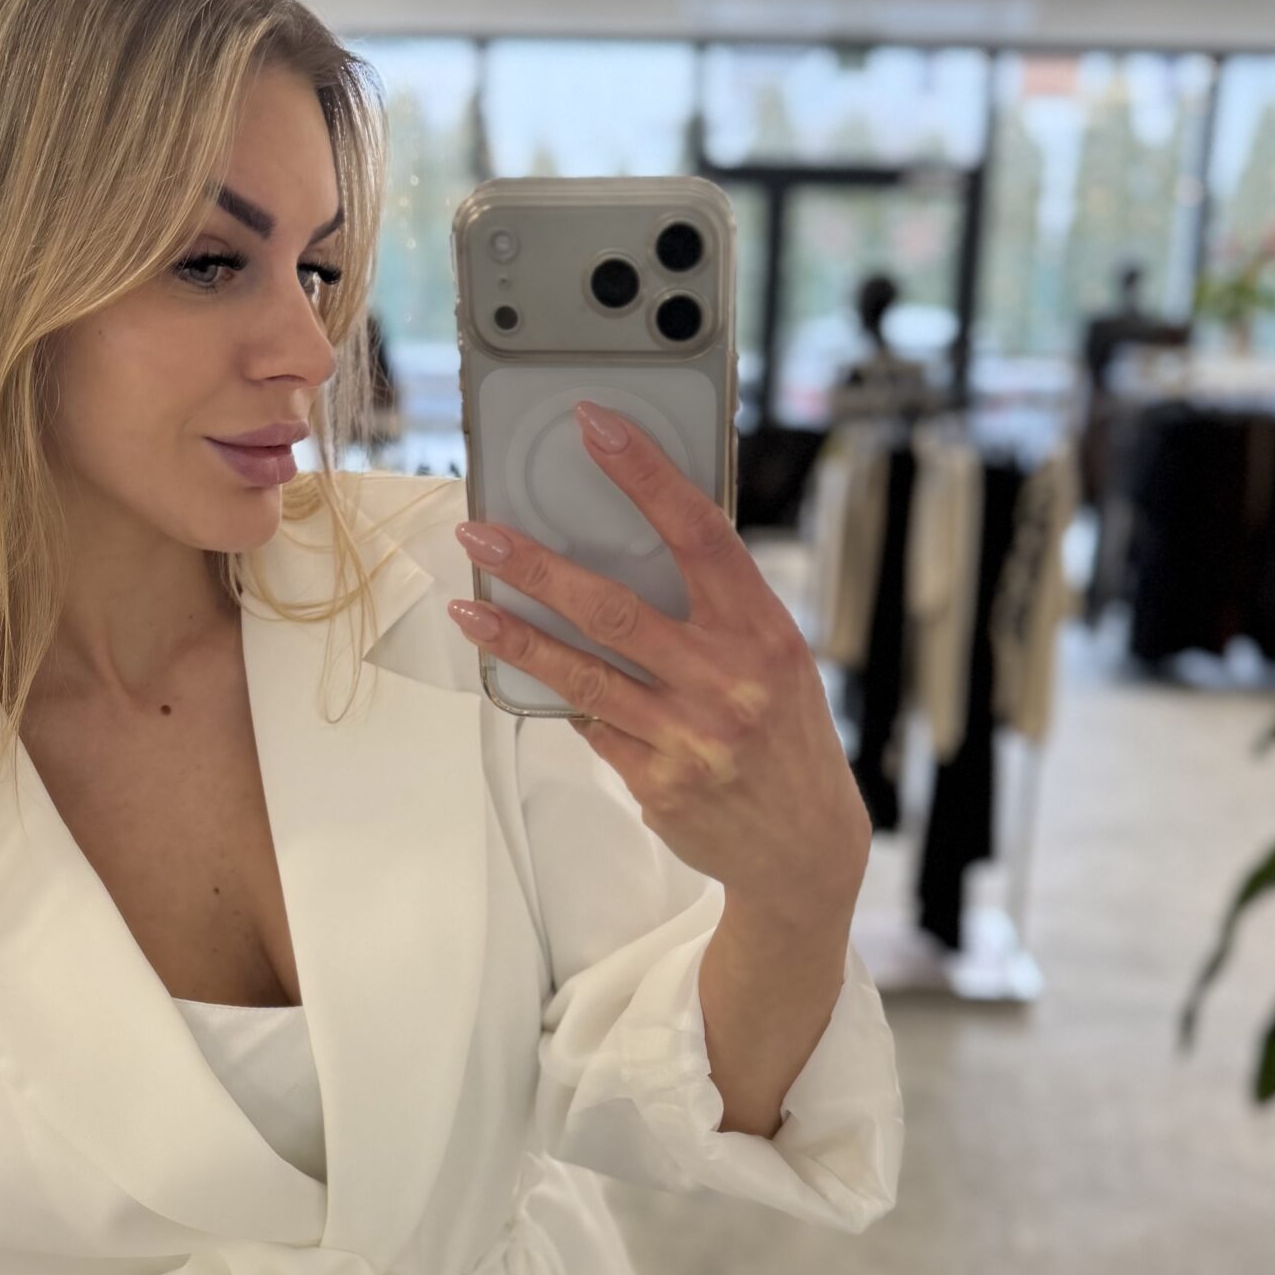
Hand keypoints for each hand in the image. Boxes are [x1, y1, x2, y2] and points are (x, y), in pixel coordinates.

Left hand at [451, 398, 870, 926]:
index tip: (597, 428)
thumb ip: (718, 612)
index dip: (645, 475)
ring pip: (582, 672)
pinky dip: (564, 698)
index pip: (700, 535)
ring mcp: (688, 736)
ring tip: (470, 606)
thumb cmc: (786, 736)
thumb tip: (632, 552)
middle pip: (613, 607)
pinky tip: (533, 677)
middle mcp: (728, 681)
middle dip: (536, 566)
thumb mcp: (776, 660)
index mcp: (764, 632)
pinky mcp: (657, 782)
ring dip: (516, 637)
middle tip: (481, 534)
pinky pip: (591, 725)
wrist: (805, 846)